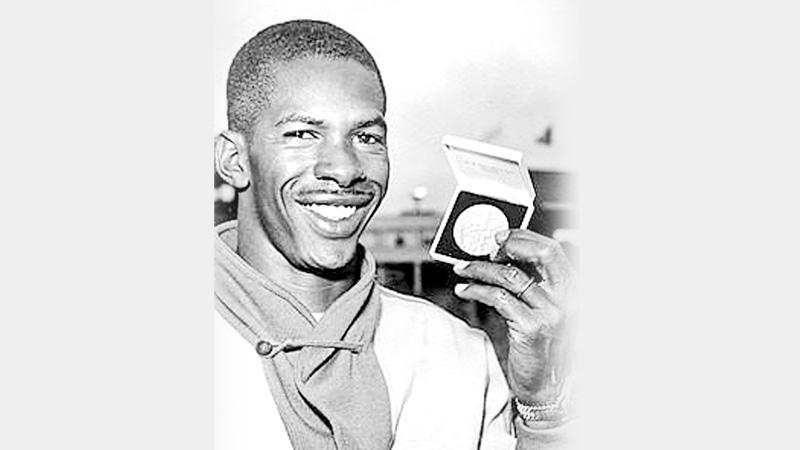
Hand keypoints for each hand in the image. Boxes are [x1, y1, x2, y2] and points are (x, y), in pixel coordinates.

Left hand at [453, 229, 575, 402]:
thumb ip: (529, 280)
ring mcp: (553, 312)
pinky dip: (476, 290)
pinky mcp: (533, 327)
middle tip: (485, 249)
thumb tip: (500, 253)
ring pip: (512, 275)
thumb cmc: (536, 342)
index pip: (551, 249)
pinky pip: (499, 298)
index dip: (524, 238)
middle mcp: (567, 297)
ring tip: (462, 270)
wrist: (541, 381)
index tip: (499, 237)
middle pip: (542, 253)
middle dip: (510, 244)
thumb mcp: (537, 306)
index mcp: (570, 287)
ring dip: (480, 269)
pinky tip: (465, 290)